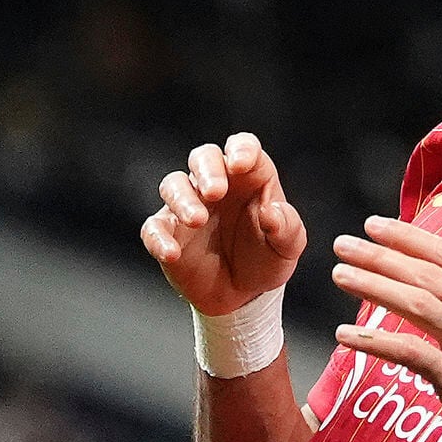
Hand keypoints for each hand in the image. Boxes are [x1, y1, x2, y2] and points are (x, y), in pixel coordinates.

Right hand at [142, 133, 306, 314]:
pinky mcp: (169, 233)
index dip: (240, 149)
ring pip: (173, 185)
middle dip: (206, 169)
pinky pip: (154, 228)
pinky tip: (171, 252)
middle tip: (215, 192)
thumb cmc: (266, 259)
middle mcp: (216, 184)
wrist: (243, 296)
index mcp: (249, 177)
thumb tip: (271, 213)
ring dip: (182, 199)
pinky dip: (158, 237)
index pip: (242, 146)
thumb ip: (287, 227)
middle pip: (203, 157)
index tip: (240, 164)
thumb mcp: (287, 247)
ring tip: (196, 221)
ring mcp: (188, 206)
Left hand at [331, 217, 441, 441]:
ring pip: (418, 304)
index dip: (410, 237)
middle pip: (428, 274)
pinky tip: (345, 337)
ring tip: (340, 275)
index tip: (376, 226)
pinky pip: (411, 354)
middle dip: (382, 254)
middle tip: (343, 243)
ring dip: (374, 286)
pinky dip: (374, 342)